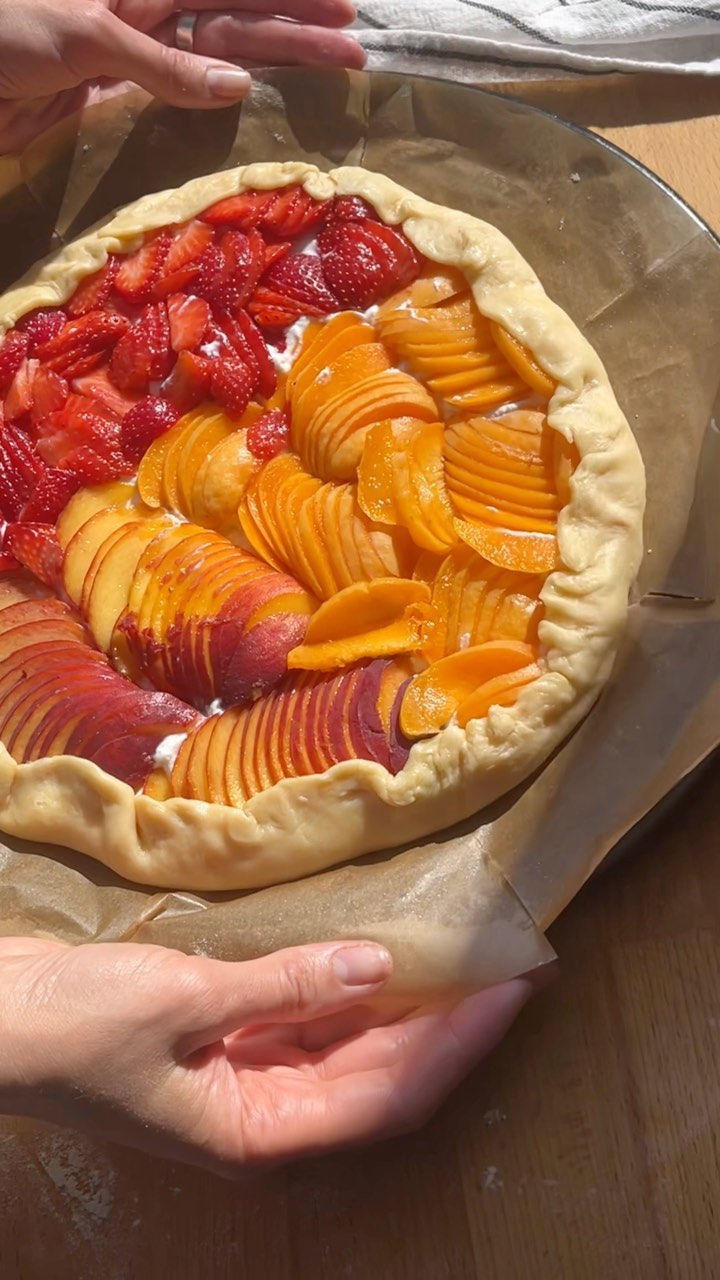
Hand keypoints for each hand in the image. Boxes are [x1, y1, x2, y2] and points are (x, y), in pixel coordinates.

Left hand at [0, 0, 363, 151]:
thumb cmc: (4, 32)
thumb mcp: (81, 34)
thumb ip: (159, 62)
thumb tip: (239, 85)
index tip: (339, 5)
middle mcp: (142, 9)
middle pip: (234, 14)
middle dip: (295, 28)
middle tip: (353, 48)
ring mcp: (132, 53)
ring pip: (217, 53)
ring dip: (271, 62)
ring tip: (328, 71)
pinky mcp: (114, 95)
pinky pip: (180, 94)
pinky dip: (217, 101)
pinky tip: (255, 103)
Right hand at [0, 936, 533, 1176]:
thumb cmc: (73, 1027)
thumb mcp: (182, 1000)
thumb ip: (284, 985)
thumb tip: (378, 967)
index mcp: (259, 1132)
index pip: (389, 1093)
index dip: (459, 1042)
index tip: (514, 987)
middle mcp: (265, 1115)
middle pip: (384, 1075)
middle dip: (452, 1025)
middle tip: (514, 966)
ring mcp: (247, 1078)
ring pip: (355, 1049)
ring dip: (411, 1009)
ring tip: (467, 959)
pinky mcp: (228, 1040)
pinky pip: (312, 1021)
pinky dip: (353, 993)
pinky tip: (384, 959)